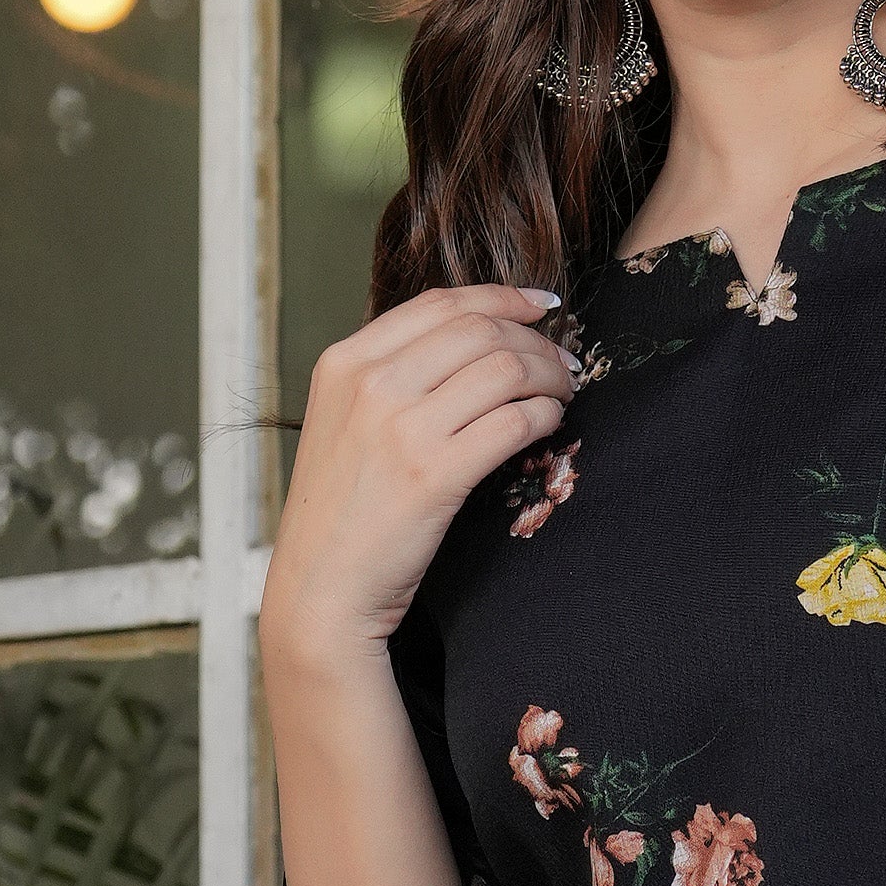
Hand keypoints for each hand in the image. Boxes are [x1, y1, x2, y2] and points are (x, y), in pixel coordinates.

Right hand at [264, 284, 575, 676]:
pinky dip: (544, 416)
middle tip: (564, 360)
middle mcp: (370, 384)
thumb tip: (470, 344)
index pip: (439, 304)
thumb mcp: (344, 424)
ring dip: (549, 376)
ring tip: (564, 392)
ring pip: (504, 368)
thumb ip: (390, 379)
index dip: (502, 296)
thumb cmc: (342, 514)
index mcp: (345, 362)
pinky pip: (513, 423)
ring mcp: (401, 427)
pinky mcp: (434, 474)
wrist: (321, 589)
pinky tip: (549, 424)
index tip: (541, 304)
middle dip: (536, 339)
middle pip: (480, 329)